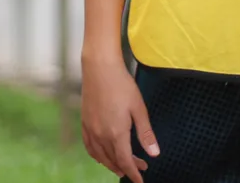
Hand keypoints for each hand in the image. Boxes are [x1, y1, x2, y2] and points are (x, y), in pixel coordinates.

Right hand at [81, 56, 159, 181]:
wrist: (99, 67)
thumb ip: (146, 133)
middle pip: (113, 160)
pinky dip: (97, 155)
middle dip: (127, 168)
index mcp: (116, 133)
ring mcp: (90, 129)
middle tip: (140, 167)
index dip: (134, 174)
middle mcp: (101, 135)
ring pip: (100, 156)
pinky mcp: (84, 122)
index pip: (126, 162)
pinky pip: (89, 146)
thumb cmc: (122, 85)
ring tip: (122, 167)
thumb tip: (154, 154)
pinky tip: (102, 154)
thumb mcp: (139, 108)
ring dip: (112, 164)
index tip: (141, 181)